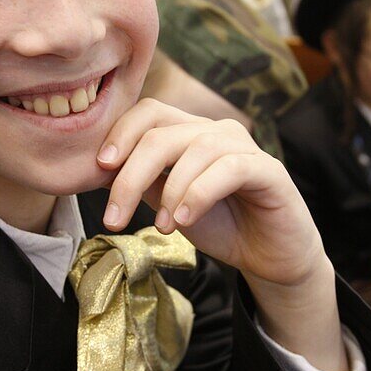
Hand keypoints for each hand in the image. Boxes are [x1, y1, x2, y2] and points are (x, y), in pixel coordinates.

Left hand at [98, 98, 348, 370]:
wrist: (270, 257)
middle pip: (162, 133)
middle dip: (130, 175)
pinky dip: (200, 193)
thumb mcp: (169, 204)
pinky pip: (230, 168)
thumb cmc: (221, 225)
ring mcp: (245, 147)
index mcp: (189, 133)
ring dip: (169, 191)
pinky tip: (185, 220)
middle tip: (115, 216)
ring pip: (195, 148)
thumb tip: (101, 169)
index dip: (120, 133)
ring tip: (162, 227)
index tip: (99, 169)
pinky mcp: (269, 170)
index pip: (149, 112)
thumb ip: (144, 182)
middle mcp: (216, 132)